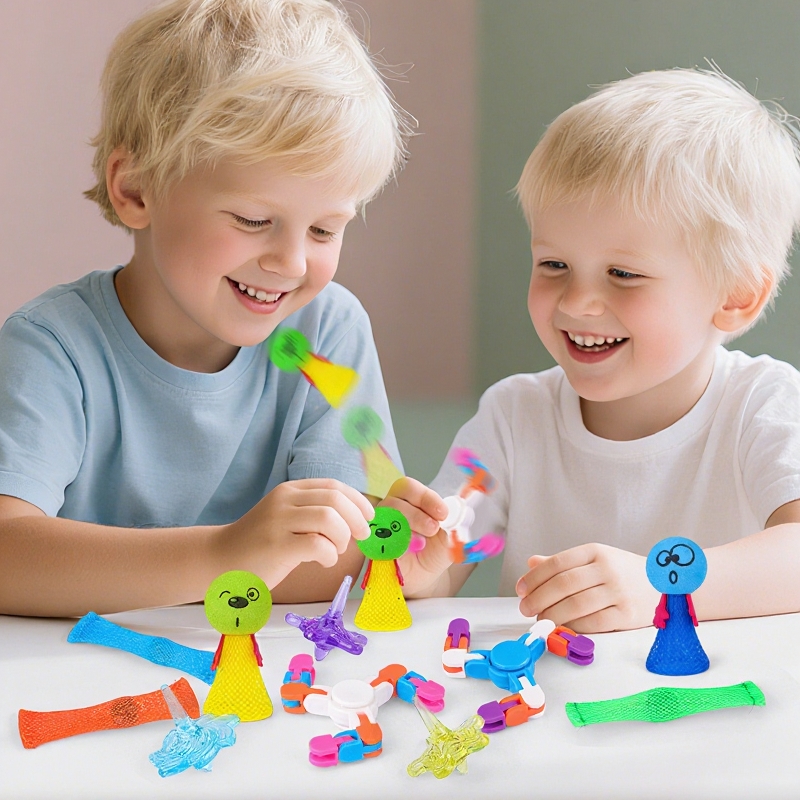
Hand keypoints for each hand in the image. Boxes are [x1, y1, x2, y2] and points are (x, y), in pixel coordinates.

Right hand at [219, 478, 373, 588]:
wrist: (220, 560)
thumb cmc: (260, 544)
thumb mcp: (287, 517)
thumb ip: (314, 512)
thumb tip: (357, 518)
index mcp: (290, 491)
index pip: (334, 486)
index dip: (357, 501)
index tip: (368, 517)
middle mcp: (284, 501)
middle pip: (336, 500)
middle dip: (357, 519)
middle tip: (360, 537)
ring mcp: (279, 522)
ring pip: (330, 519)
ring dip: (342, 537)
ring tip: (334, 550)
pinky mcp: (277, 546)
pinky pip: (318, 544)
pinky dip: (330, 555)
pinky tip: (323, 561)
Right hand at [379, 477, 453, 594]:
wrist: (424, 577)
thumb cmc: (433, 551)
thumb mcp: (448, 536)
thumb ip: (453, 524)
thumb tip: (459, 516)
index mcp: (410, 500)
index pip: (409, 487)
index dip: (426, 497)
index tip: (443, 512)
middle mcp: (392, 508)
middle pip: (396, 499)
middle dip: (417, 513)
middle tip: (433, 527)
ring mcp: (379, 525)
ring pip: (386, 516)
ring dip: (408, 527)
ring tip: (422, 541)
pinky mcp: (372, 544)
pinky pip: (377, 538)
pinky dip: (395, 543)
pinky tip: (408, 550)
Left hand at [515, 543, 658, 632]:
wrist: (666, 586)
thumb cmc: (623, 573)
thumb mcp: (596, 559)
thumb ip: (564, 563)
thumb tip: (531, 564)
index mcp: (596, 551)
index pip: (557, 563)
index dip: (534, 578)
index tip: (520, 589)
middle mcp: (607, 569)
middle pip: (563, 584)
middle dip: (538, 598)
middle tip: (525, 609)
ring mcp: (618, 591)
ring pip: (575, 605)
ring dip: (552, 615)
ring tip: (541, 620)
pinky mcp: (627, 615)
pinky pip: (593, 623)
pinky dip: (573, 627)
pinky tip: (563, 628)